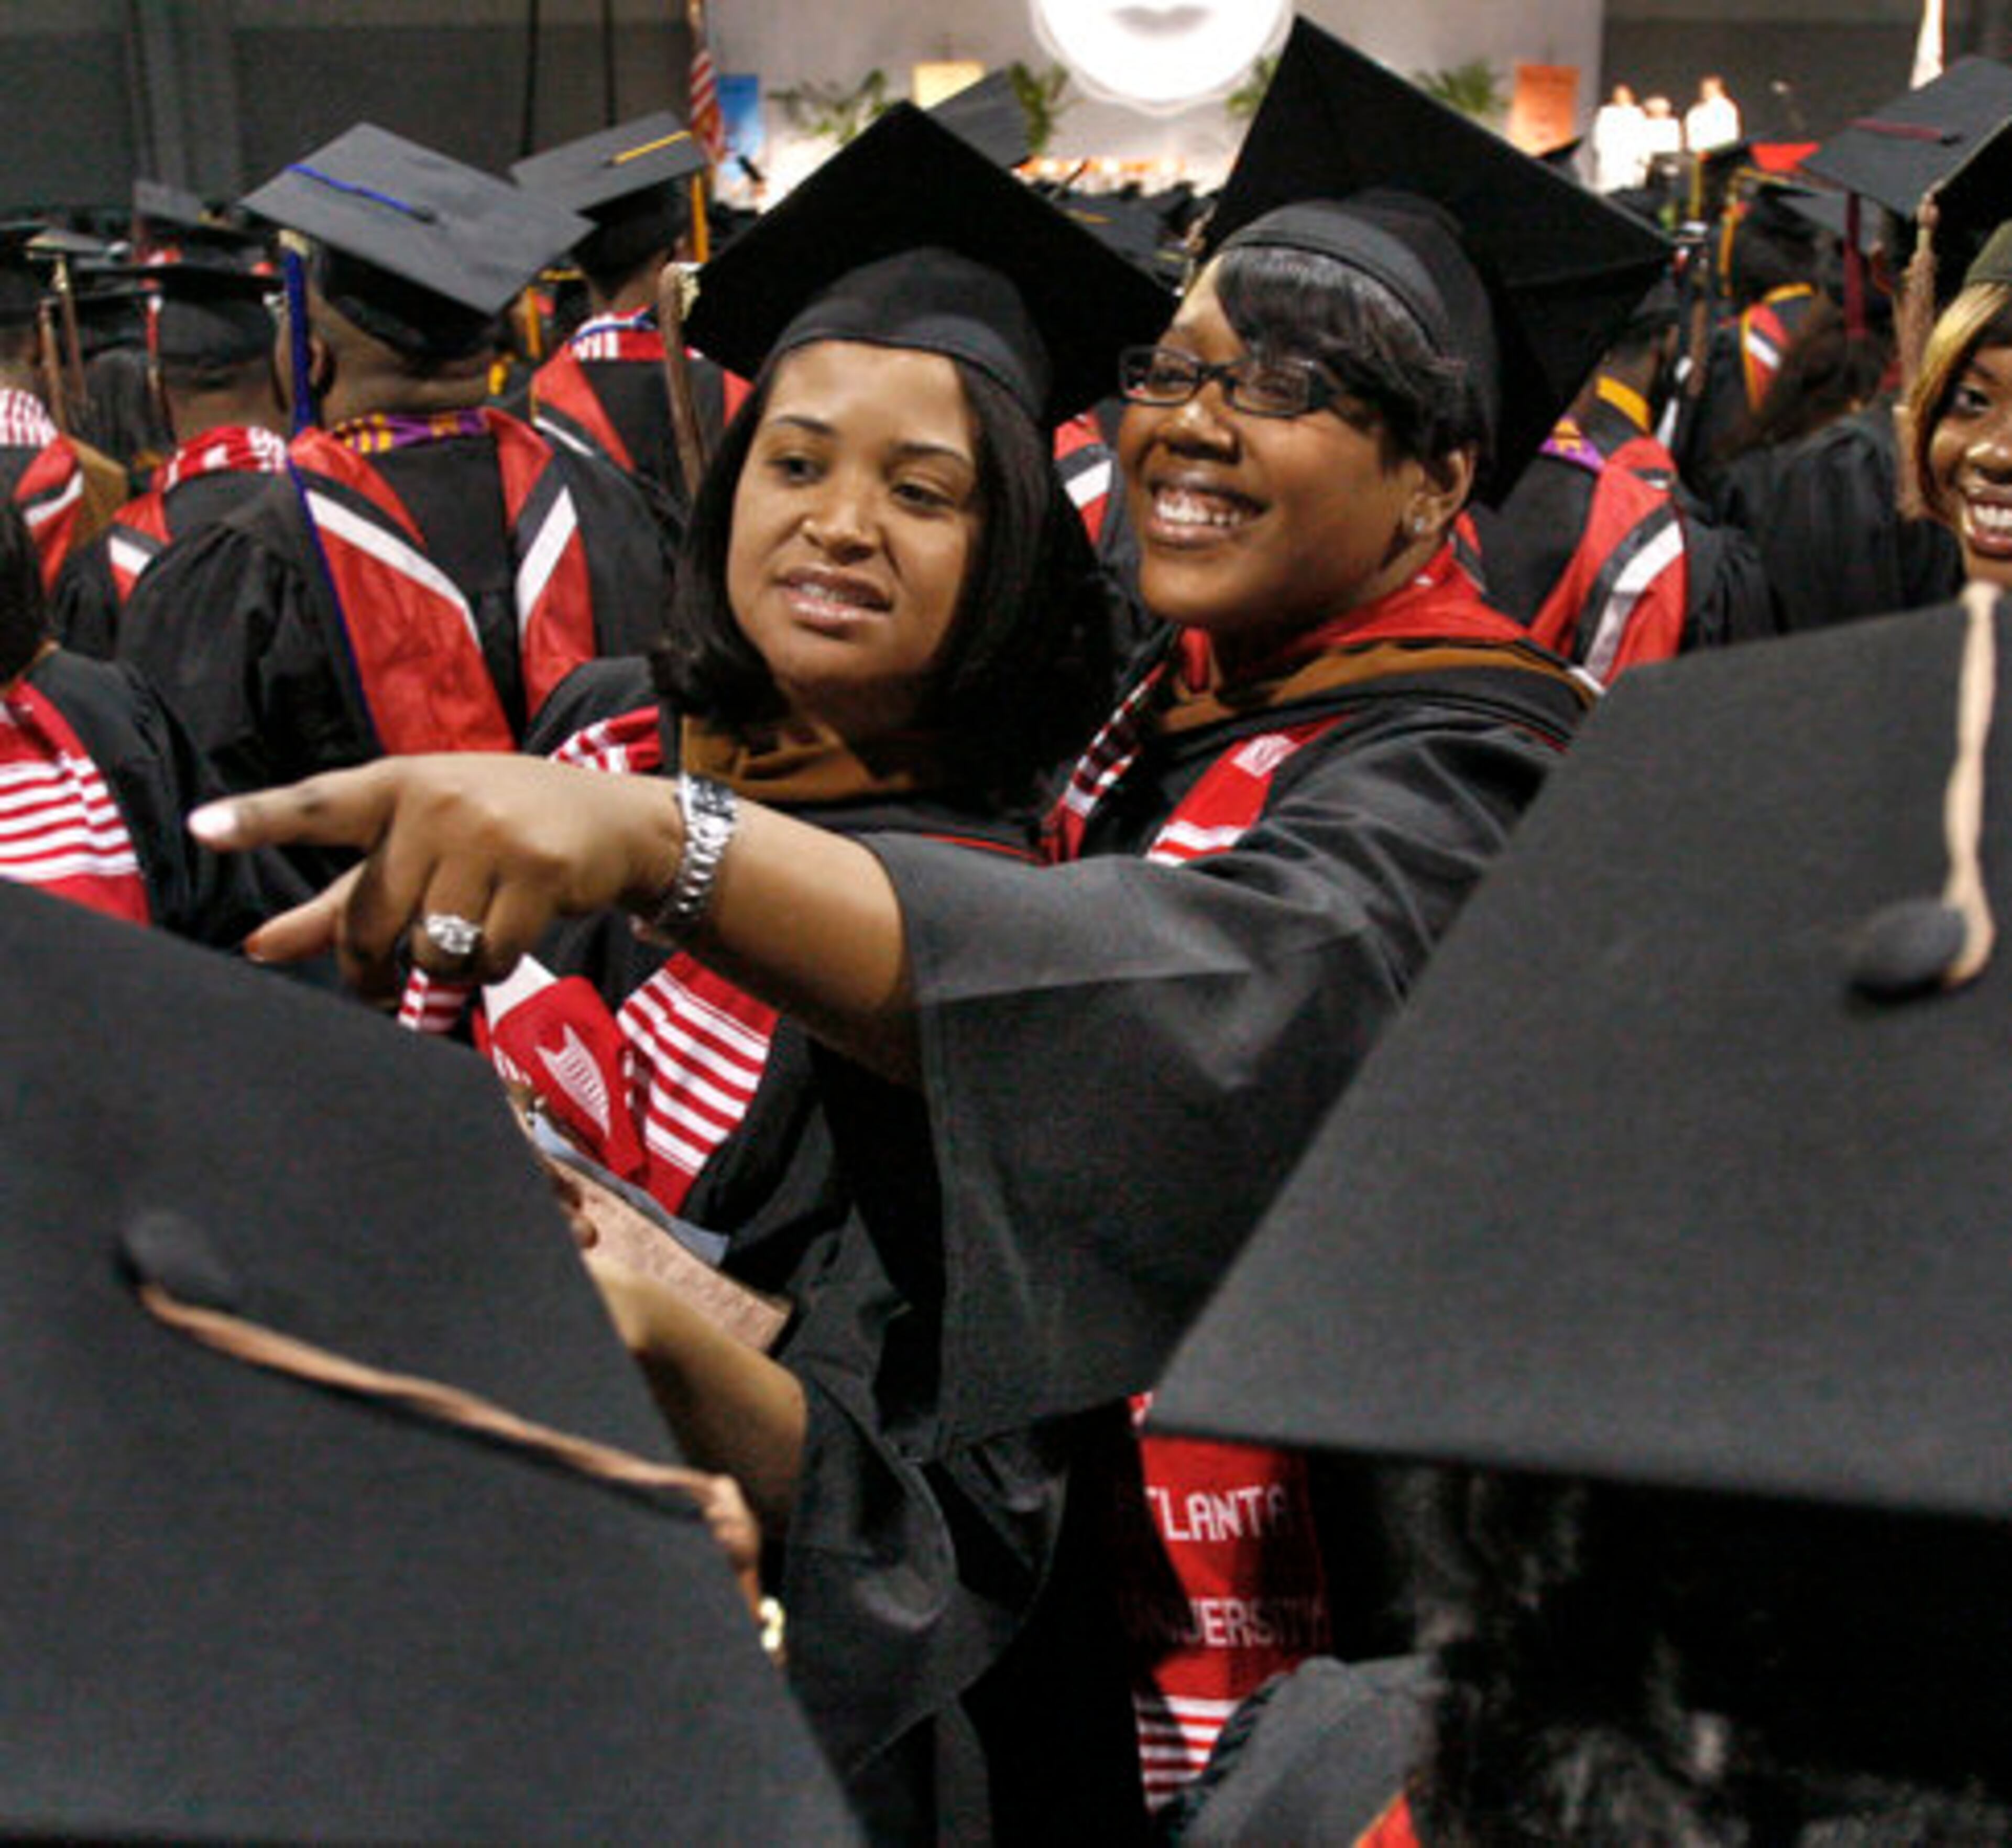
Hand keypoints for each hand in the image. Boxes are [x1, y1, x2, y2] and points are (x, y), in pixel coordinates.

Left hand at [189, 754, 681, 999]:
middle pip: (374, 918)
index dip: (258, 819)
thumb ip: (336, 903)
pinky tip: (511, 930)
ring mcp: (491, 832)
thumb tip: (256, 949)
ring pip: (433, 946)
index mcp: (393, 786)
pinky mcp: (539, 868)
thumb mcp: (414, 848)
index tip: (202, 828)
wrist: (610, 820)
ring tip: (472, 931)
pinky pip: (489, 956)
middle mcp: (437, 800)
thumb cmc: (494, 833)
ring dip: (447, 965)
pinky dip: (494, 964)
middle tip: (385, 981)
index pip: (316, 805)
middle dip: (376, 964)